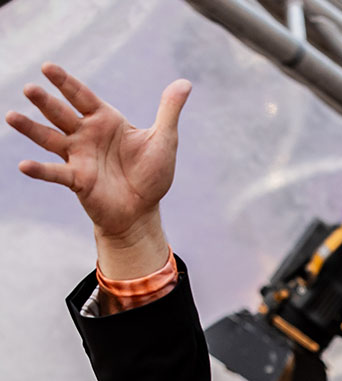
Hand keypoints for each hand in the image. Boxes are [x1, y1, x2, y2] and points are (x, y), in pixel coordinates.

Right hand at [6, 63, 189, 245]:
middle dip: (45, 101)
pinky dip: (39, 170)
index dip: (64, 82)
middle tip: (31, 89)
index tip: (48, 67)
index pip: (81, 95)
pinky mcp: (77, 180)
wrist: (143, 212)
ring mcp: (78, 157)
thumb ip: (169, 111)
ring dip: (31, 128)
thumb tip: (185, 83)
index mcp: (105, 120)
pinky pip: (55, 173)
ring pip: (49, 138)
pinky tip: (24, 166)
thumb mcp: (164, 141)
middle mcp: (86, 134)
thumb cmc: (151, 175)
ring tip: (11, 116)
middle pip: (61, 113)